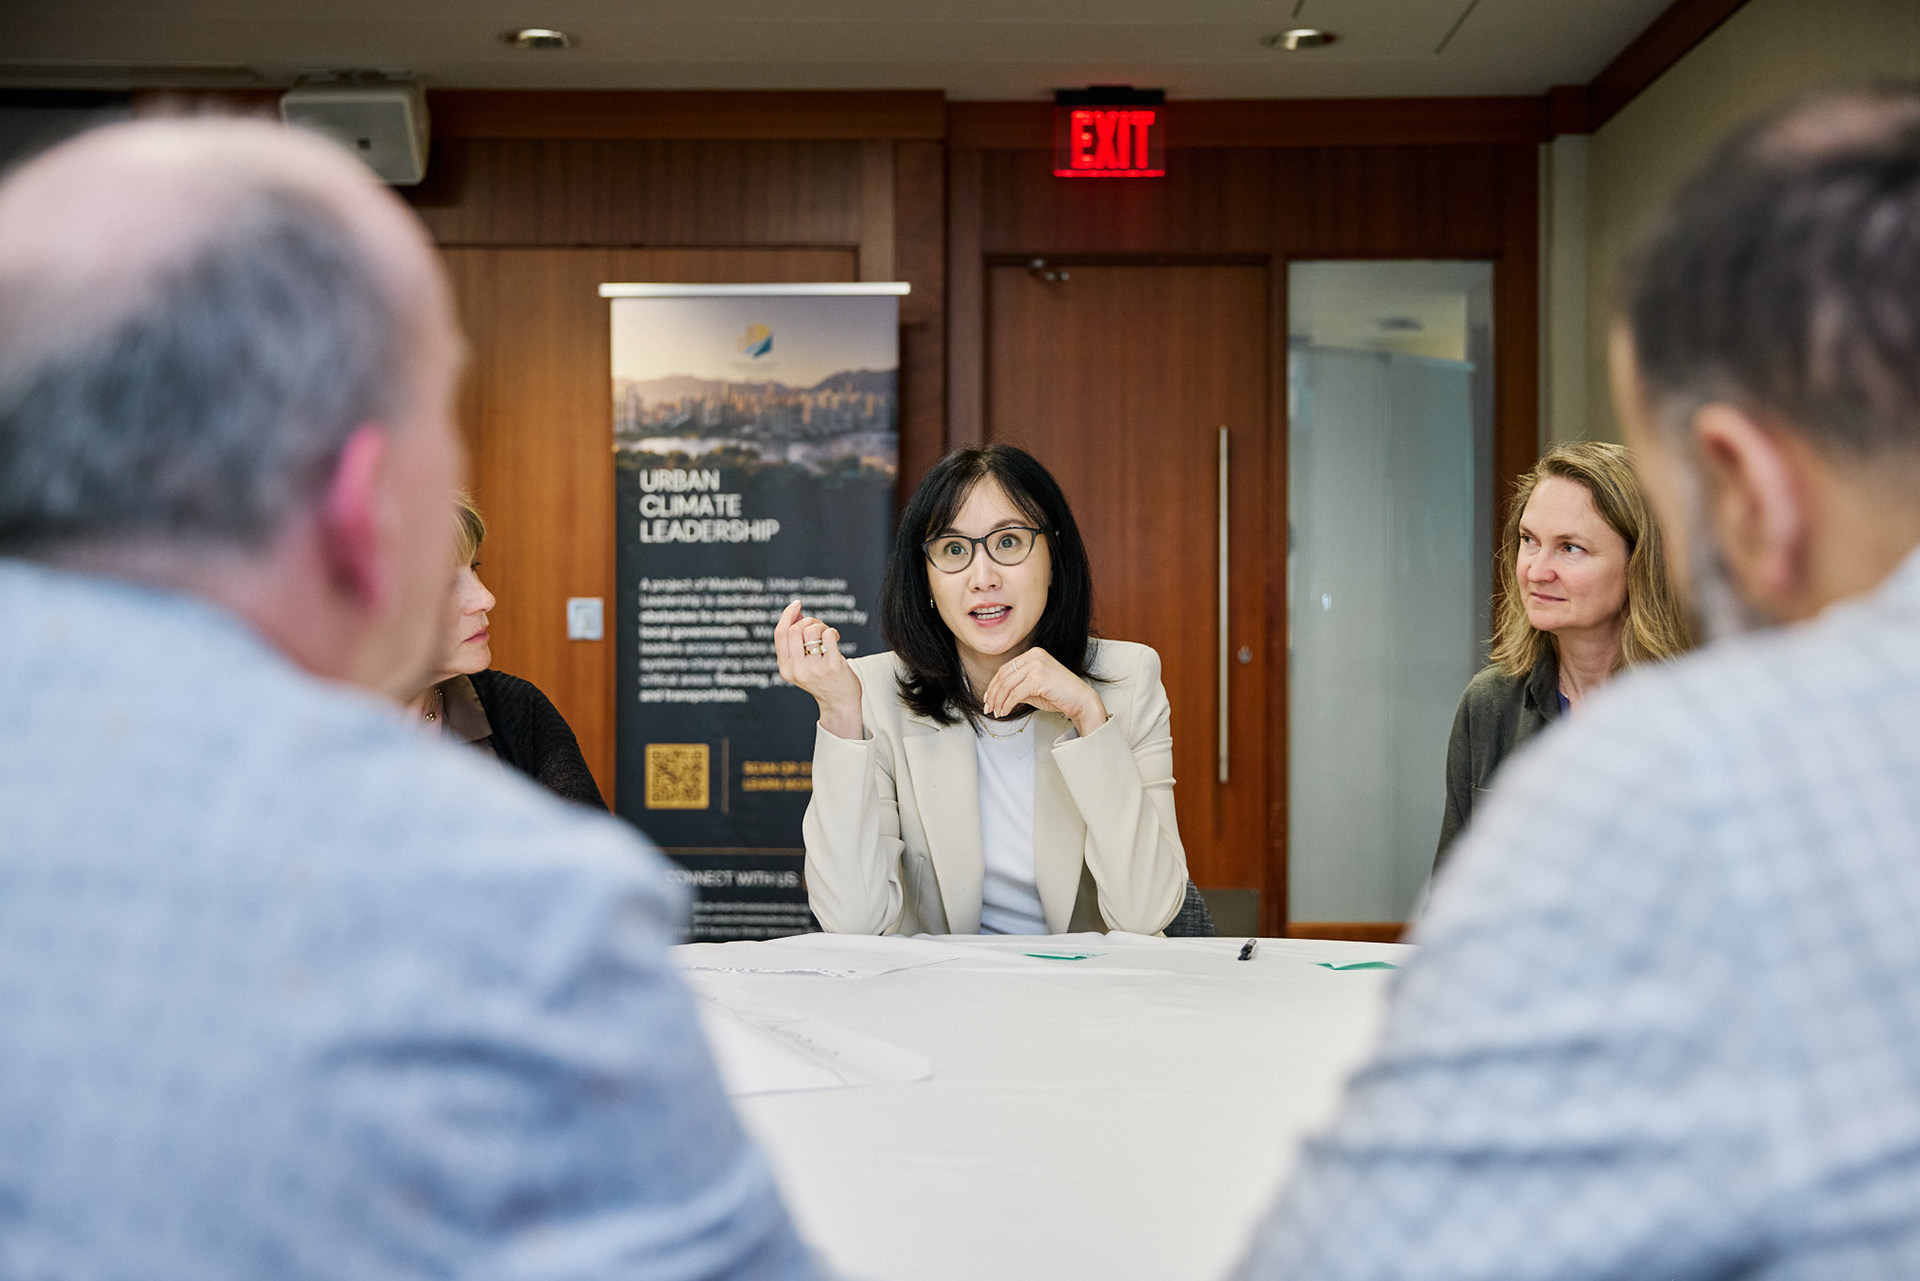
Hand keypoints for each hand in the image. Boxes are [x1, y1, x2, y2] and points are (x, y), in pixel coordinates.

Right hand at [775, 600, 863, 739]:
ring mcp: (814, 669)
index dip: (787, 615)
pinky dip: (832, 632)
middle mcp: (797, 670)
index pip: (780, 634)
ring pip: (812, 631)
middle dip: (809, 621)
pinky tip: (835, 639)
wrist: (839, 701)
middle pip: (795, 629)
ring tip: (828, 635)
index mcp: (785, 668)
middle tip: (819, 626)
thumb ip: (795, 641)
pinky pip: (828, 636)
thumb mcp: (801, 663)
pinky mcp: (832, 667)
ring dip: (822, 626)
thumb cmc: (821, 678)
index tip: (797, 604)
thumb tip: (796, 612)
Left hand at [979, 648, 1107, 738]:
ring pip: (1007, 685)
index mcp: (1033, 654)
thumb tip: (998, 695)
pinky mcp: (1038, 678)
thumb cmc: (1060, 695)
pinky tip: (1005, 712)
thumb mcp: (1034, 687)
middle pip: (1003, 676)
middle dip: (993, 694)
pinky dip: (1007, 705)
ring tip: (997, 712)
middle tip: (989, 708)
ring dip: (999, 702)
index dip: (993, 684)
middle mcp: (1034, 656)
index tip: (989, 698)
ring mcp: (1036, 666)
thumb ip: (1018, 685)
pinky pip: (1015, 694)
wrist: (1081, 700)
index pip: (1005, 669)